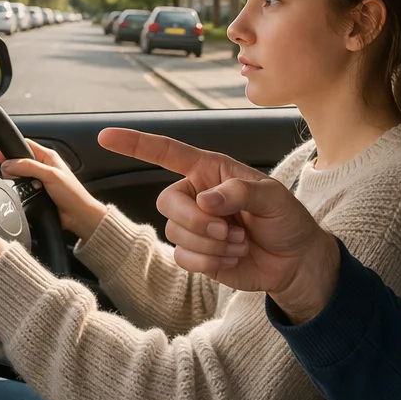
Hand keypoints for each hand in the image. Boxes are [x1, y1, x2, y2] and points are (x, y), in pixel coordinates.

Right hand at [0, 139, 106, 238]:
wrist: (78, 216)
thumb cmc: (72, 195)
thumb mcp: (50, 175)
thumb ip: (28, 167)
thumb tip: (8, 164)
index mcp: (48, 156)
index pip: (25, 145)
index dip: (10, 148)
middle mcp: (43, 166)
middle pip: (18, 160)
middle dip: (11, 167)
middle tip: (10, 175)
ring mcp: (40, 180)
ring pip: (19, 175)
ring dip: (16, 180)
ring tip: (21, 186)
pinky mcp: (37, 192)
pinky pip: (22, 188)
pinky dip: (19, 190)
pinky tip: (23, 193)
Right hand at [98, 128, 340, 320]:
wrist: (294, 262)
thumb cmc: (287, 220)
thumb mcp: (274, 197)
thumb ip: (240, 192)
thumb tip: (204, 201)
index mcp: (211, 171)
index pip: (167, 153)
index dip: (136, 144)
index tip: (106, 137)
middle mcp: (196, 195)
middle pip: (166, 202)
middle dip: (196, 221)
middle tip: (228, 229)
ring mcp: (194, 226)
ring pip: (175, 233)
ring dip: (211, 244)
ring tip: (239, 243)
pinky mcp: (196, 254)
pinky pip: (183, 258)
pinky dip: (210, 262)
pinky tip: (232, 258)